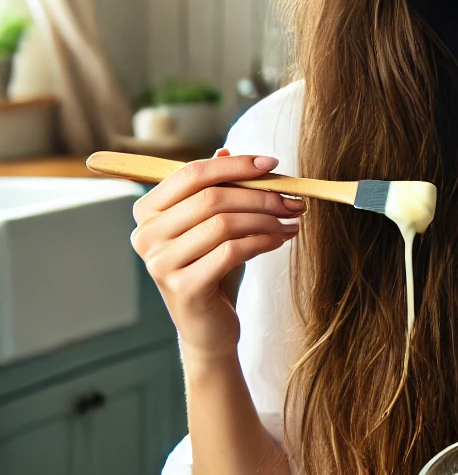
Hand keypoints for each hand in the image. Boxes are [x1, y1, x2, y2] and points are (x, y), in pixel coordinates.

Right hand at [130, 147, 304, 364]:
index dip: (235, 165)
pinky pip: (232, 252)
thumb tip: (227, 148)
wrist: (208, 326)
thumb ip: (216, 188)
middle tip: (294, 201)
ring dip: (267, 220)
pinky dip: (263, 242)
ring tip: (291, 223)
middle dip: (261, 196)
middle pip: (212, 198)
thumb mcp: (214, 224)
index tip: (272, 164)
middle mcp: (146, 235)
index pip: (192, 173)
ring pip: (224, 224)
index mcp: (148, 211)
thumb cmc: (212, 268)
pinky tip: (279, 241)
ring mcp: (160, 263)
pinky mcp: (184, 287)